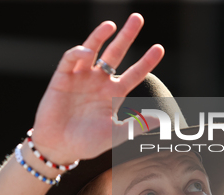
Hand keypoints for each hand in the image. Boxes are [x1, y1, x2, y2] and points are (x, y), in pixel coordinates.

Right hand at [31, 13, 163, 163]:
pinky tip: (86, 52)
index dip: (146, 61)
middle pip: (115, 54)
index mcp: (113, 94)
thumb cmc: (87, 143)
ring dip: (100, 36)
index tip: (159, 48)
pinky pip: (71, 60)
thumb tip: (164, 120)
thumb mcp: (115, 134)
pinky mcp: (62, 78)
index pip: (134, 74)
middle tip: (137, 18)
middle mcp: (98, 82)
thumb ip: (137, 125)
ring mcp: (80, 78)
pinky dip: (78, 53)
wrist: (59, 148)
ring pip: (92, 51)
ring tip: (110, 25)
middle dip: (126, 37)